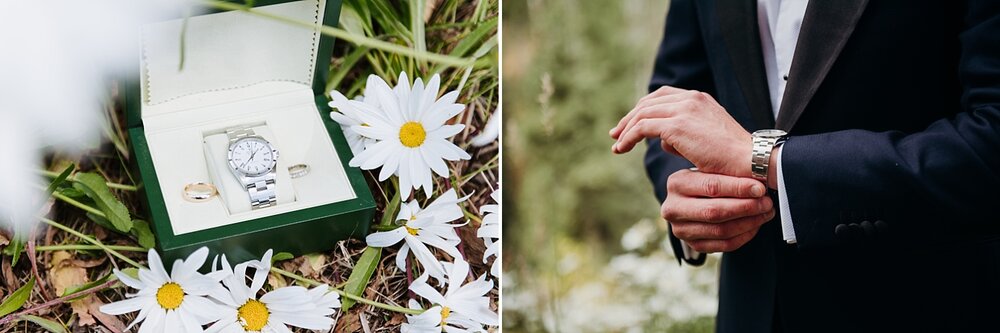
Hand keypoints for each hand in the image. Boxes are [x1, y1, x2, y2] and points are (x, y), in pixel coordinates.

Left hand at [610, 86, 751, 177]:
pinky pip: (642, 128)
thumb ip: (684, 134)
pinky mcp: (677, 126)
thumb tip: (664, 141)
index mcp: (699, 98)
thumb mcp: (707, 138)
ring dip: (626, 130)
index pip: (663, 96)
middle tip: (617, 133)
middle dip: (630, 117)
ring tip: (617, 145)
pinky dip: (628, 137)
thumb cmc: (732, 158)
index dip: (645, 108)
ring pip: (642, 114)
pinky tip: (621, 149)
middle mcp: (691, 98)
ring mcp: (684, 109)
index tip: (632, 124)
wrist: (750, 162)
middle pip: (649, 102)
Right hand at [663, 169, 774, 252]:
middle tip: (767, 203)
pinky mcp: (692, 244)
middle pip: (714, 212)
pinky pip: (723, 245)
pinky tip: (755, 225)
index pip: (711, 187)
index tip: (761, 188)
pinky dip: (744, 236)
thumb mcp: (709, 167)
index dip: (739, 188)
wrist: (695, 199)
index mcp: (676, 183)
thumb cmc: (709, 179)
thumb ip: (726, 168)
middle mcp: (673, 208)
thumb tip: (759, 170)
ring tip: (766, 213)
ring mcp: (680, 229)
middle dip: (746, 208)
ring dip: (749, 223)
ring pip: (720, 231)